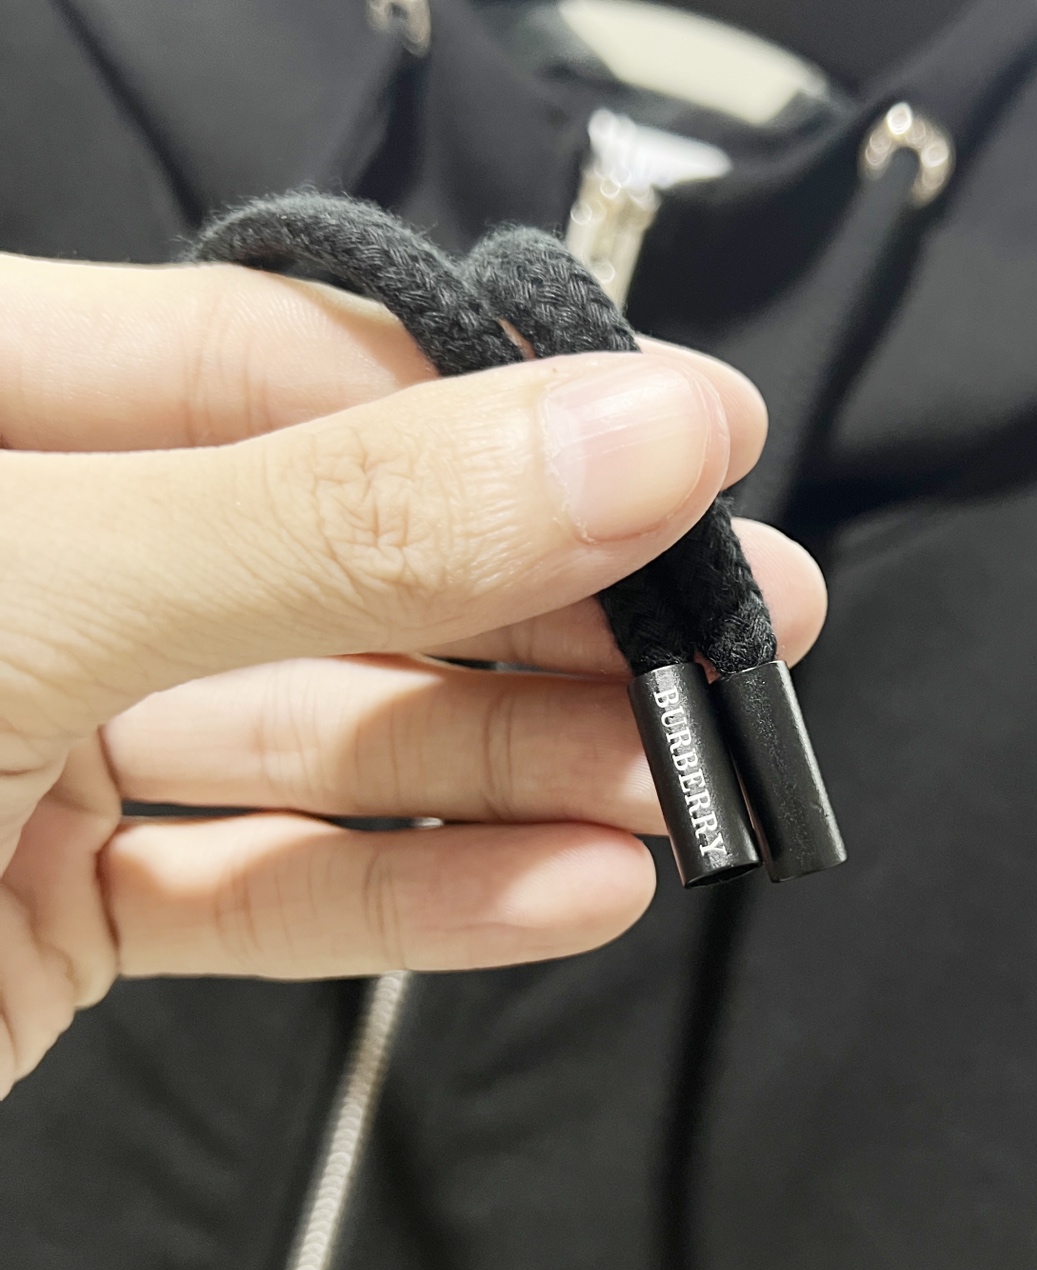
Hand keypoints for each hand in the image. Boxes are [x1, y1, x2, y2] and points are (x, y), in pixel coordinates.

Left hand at [0, 253, 825, 1097]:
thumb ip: (337, 522)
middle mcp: (35, 564)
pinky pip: (271, 889)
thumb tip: (620, 440)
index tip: (689, 435)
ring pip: (329, 734)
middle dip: (551, 604)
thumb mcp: (44, 596)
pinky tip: (569, 885)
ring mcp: (42, 739)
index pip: (279, 358)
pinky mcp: (61, 909)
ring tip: (681, 777)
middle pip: (341, 557)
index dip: (497, 395)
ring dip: (522, 765)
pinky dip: (424, 895)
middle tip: (731, 624)